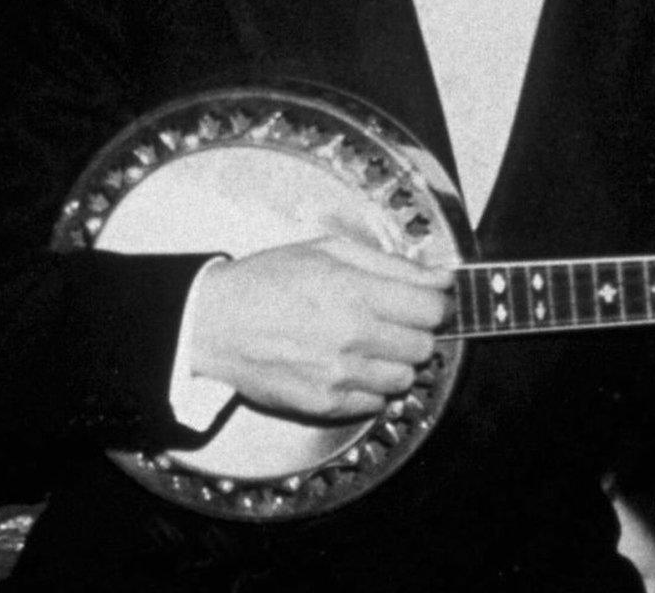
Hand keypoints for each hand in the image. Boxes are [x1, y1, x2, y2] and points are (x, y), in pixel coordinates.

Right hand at [188, 236, 453, 418]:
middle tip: (391, 323)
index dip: (436, 304)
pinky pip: (376, 404)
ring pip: (405, 379)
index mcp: (355, 290)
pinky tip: (348, 368)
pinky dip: (370, 389)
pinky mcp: (325, 404)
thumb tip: (441, 278)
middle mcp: (352, 335)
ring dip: (394, 363)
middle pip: (424, 346)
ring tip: (366, 346)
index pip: (432, 308)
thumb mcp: (327, 249)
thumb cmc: (267, 280)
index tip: (427, 303)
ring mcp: (339, 375)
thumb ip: (390, 264)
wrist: (212, 324)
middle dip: (415, 333)